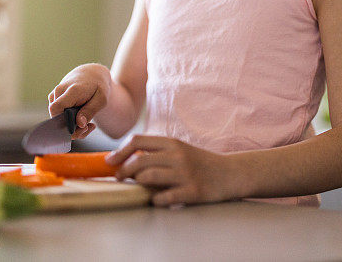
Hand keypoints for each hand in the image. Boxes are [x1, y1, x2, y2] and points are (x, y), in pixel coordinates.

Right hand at [48, 63, 112, 139]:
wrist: (91, 73)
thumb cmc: (98, 86)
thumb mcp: (102, 98)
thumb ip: (90, 111)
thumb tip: (79, 124)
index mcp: (71, 90)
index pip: (56, 108)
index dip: (63, 122)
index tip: (79, 127)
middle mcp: (59, 91)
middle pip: (56, 117)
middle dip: (72, 128)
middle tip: (88, 128)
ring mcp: (55, 95)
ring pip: (56, 118)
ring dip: (71, 126)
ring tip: (87, 124)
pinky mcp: (54, 99)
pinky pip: (57, 114)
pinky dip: (68, 121)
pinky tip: (81, 119)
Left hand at [105, 135, 238, 206]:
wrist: (230, 173)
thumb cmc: (200, 163)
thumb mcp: (180, 149)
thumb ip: (158, 152)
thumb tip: (126, 159)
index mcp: (173, 143)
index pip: (137, 141)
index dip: (119, 151)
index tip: (110, 162)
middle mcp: (177, 155)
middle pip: (139, 161)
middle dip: (123, 172)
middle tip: (119, 178)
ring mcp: (185, 174)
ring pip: (148, 178)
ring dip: (138, 185)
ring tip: (138, 188)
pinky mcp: (192, 191)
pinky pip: (164, 198)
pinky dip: (155, 200)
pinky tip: (156, 199)